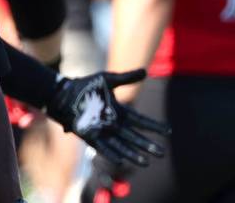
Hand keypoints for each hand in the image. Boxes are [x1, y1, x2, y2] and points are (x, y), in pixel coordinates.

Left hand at [45, 69, 169, 166]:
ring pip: (122, 146)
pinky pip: (103, 148)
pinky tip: (121, 161)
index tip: (169, 131)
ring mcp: (103, 131)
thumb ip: (126, 78)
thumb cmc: (86, 86)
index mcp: (119, 112)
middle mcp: (114, 124)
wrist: (65, 93)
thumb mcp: (108, 79)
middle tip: (162, 153)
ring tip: (146, 162)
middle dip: (147, 145)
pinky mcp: (91, 136)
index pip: (141, 121)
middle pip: (134, 137)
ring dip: (133, 154)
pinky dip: (111, 154)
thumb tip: (145, 71)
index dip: (154, 127)